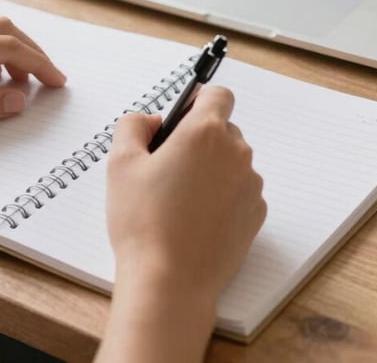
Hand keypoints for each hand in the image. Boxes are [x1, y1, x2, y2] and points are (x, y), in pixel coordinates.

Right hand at [107, 85, 265, 302]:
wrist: (170, 282)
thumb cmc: (143, 222)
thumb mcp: (120, 163)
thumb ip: (132, 125)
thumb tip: (152, 121)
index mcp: (205, 132)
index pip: (219, 94)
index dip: (199, 101)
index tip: (183, 116)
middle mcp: (236, 152)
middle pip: (223, 129)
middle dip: (199, 140)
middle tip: (168, 166)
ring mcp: (250, 184)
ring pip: (231, 161)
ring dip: (211, 169)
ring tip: (180, 199)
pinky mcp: (257, 213)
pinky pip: (240, 190)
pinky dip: (223, 196)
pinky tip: (196, 218)